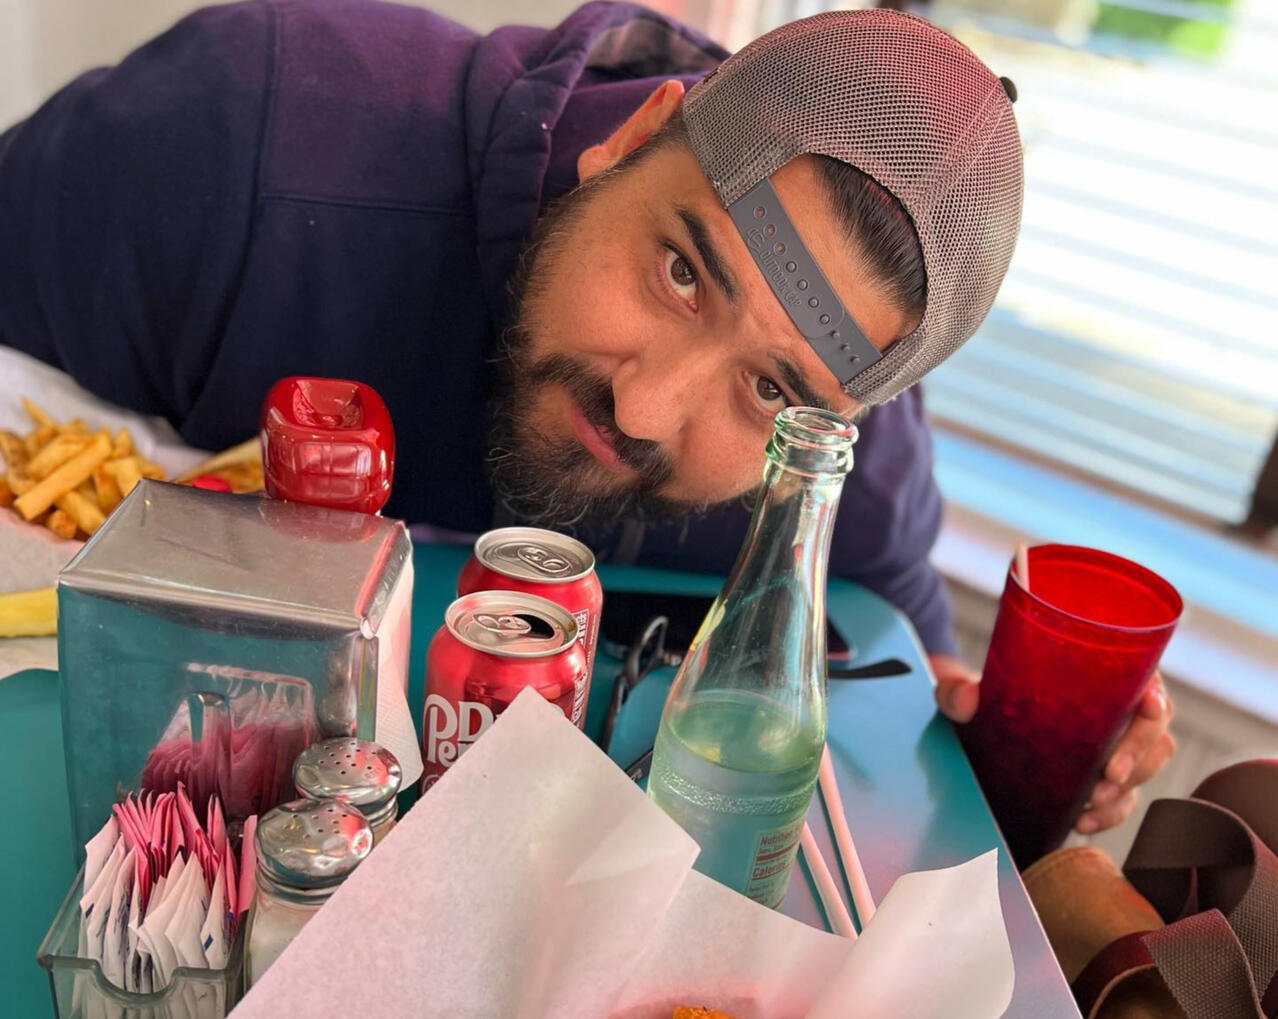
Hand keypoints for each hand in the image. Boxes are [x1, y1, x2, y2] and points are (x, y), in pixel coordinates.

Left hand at [929, 653, 1176, 835]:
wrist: (977, 725)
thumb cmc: (983, 695)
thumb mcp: (964, 688)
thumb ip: (957, 690)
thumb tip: (966, 698)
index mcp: (1099, 672)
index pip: (1146, 679)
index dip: (1156, 694)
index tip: (1149, 707)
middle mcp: (1116, 706)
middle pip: (1155, 729)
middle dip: (1139, 755)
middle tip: (1109, 776)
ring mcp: (1115, 744)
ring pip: (1148, 766)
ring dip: (1127, 789)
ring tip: (1092, 804)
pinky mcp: (1105, 776)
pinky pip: (1125, 798)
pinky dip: (1111, 814)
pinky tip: (1082, 821)